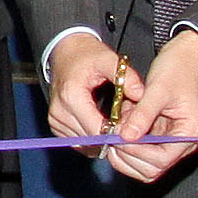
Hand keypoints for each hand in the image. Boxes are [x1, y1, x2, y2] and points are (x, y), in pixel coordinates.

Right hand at [40, 30, 127, 144]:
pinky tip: (104, 126)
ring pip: (87, 145)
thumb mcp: (109, 59)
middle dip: (113, 136)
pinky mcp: (57, 127)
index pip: (98, 130)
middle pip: (93, 140)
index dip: (118, 133)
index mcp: (71, 97)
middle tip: (129, 126)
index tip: (134, 127)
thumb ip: (126, 76)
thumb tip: (141, 94)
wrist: (65, 53)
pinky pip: (79, 143)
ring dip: (104, 139)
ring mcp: (56, 122)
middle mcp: (59, 113)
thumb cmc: (86, 56)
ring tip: (117, 124)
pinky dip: (94, 139)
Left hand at [102, 28, 197, 183]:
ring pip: (142, 167)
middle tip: (110, 134)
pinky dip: (125, 145)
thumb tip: (126, 137)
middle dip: (127, 155)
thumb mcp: (158, 89)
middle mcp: (182, 144)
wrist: (183, 58)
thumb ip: (143, 114)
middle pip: (151, 169)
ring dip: (124, 152)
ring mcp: (169, 144)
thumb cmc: (176, 70)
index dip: (136, 152)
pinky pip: (138, 154)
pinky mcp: (158, 139)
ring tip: (116, 127)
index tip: (118, 136)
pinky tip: (120, 124)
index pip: (161, 160)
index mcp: (189, 134)